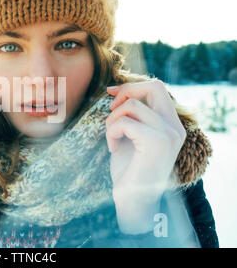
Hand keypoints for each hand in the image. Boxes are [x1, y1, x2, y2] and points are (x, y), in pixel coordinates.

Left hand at [105, 80, 186, 233]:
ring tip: (112, 138)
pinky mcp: (157, 142)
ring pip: (132, 105)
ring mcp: (169, 134)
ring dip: (112, 120)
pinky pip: (124, 122)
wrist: (133, 200)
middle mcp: (175, 127)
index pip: (157, 88)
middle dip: (126, 93)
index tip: (111, 93)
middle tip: (111, 111)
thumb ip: (130, 114)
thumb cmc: (129, 169)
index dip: (131, 86)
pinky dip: (111, 133)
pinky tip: (113, 149)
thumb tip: (114, 90)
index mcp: (172, 124)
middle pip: (153, 87)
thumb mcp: (131, 135)